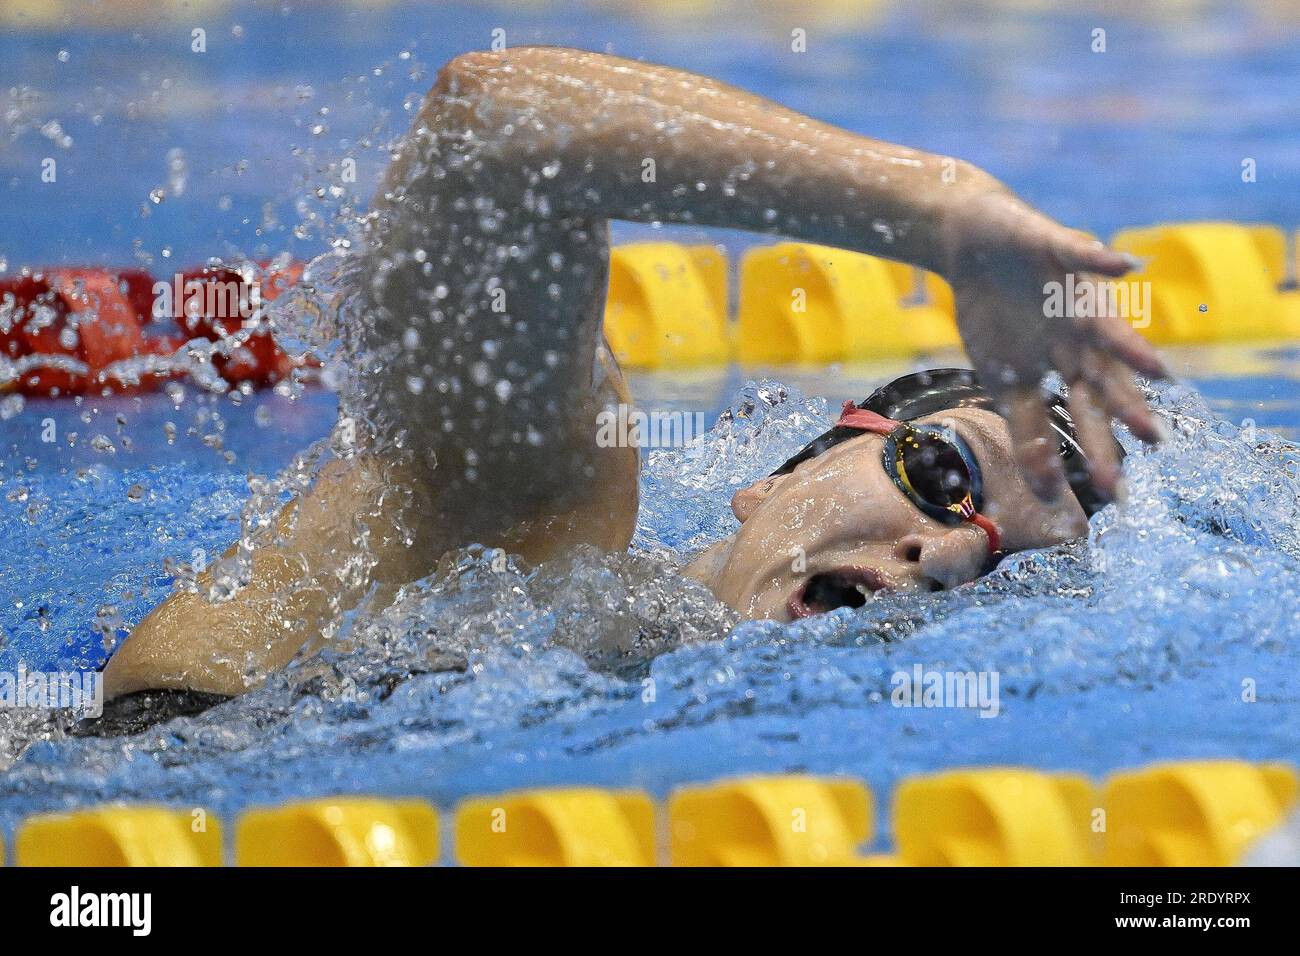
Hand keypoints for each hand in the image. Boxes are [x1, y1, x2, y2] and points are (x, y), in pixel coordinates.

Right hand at [940, 186, 1168, 503]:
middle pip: (1106, 376)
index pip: (1090, 413)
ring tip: (1157, 372)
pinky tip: (1121, 265)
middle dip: (1125, 409)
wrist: (973, 245)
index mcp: (1070, 366)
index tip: (1115, 495)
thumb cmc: (994, 315)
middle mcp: (1082, 335)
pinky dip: (1101, 260)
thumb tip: (1045, 493)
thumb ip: (1027, 430)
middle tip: (1149, 443)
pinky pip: (1083, 254)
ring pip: (1106, 324)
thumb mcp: (1003, 380)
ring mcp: (1075, 293)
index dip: (1102, 449)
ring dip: (1130, 347)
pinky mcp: (1059, 249)